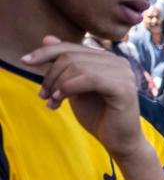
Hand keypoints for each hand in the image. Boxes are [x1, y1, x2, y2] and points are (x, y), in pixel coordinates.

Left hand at [22, 37, 144, 159]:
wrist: (119, 142)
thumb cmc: (98, 116)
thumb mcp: (74, 87)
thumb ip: (64, 65)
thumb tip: (46, 37)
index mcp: (108, 59)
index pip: (71, 47)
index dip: (46, 52)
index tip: (25, 61)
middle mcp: (118, 62)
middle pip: (71, 56)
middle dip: (51, 75)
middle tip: (43, 95)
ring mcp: (123, 74)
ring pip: (77, 67)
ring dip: (57, 85)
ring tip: (51, 101)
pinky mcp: (123, 88)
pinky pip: (88, 79)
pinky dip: (68, 88)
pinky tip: (59, 100)